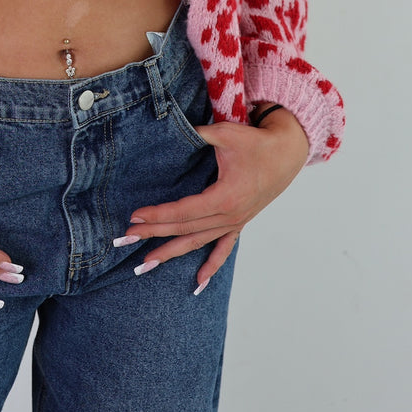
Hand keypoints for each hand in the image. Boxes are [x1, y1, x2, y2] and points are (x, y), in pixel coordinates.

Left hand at [117, 109, 309, 290]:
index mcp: (224, 198)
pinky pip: (223, 249)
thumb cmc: (256, 143)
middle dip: (153, 235)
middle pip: (185, 229)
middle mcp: (229, 216)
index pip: (183, 211)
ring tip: (146, 265)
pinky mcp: (239, 223)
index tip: (135, 217)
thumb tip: (177, 127)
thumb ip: (199, 133)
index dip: (158, 215)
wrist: (286, 154)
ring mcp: (235, 223)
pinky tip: (198, 283)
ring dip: (171, 253)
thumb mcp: (226, 134)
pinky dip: (211, 266)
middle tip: (125, 239)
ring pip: (198, 242)